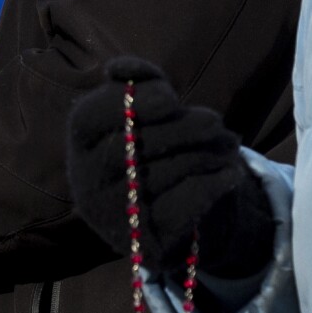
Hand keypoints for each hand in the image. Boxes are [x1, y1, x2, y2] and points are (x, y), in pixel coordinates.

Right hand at [67, 57, 252, 273]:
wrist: (167, 217)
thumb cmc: (155, 150)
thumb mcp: (147, 115)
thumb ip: (141, 85)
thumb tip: (121, 70)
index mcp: (82, 145)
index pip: (90, 116)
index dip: (131, 101)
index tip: (171, 97)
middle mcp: (87, 183)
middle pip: (134, 144)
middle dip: (184, 128)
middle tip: (215, 122)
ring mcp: (112, 216)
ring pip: (165, 172)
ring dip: (207, 153)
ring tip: (229, 145)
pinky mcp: (144, 242)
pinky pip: (183, 204)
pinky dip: (214, 183)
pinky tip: (229, 173)